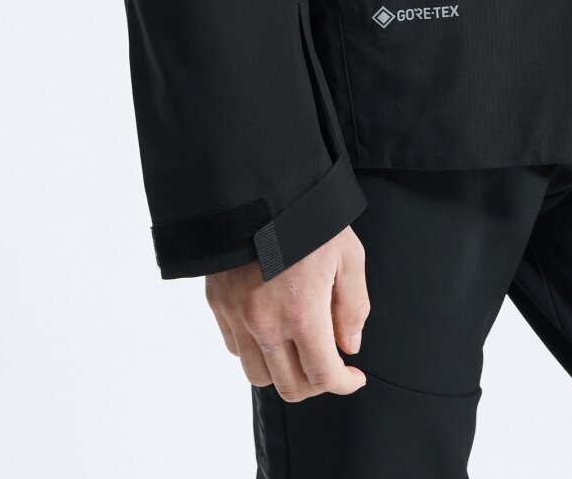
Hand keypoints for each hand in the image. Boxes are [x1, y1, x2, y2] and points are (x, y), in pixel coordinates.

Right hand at [205, 225, 369, 400]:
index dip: (344, 384)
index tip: (354, 376)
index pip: (322, 377)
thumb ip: (353, 305)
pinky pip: (235, 348)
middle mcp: (265, 324)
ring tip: (298, 347)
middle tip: (329, 363)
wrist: (255, 185)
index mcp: (302, 313)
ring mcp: (236, 317)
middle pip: (290, 388)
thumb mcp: (347, 254)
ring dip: (283, 372)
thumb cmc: (306, 216)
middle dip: (316, 384)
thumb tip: (348, 345)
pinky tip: (271, 327)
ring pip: (258, 376)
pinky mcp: (217, 304)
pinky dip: (256, 350)